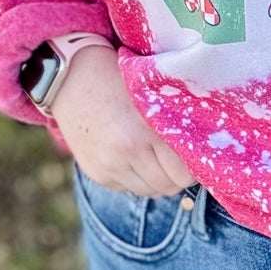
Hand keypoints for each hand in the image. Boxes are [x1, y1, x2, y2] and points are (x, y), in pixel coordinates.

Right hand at [50, 45, 195, 197]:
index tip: (192, 157)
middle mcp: (128, 151)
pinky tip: (131, 156)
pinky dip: (135, 178)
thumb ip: (172, 126)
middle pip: (168, 186)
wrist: (73, 77)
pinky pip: (128, 189)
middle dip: (176, 177)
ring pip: (149, 192)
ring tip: (154, 158)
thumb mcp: (151, 97)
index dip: (192, 169)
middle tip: (177, 161)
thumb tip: (197, 159)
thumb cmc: (121, 80)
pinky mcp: (96, 173)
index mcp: (148, 129)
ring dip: (157, 180)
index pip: (184, 173)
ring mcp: (109, 165)